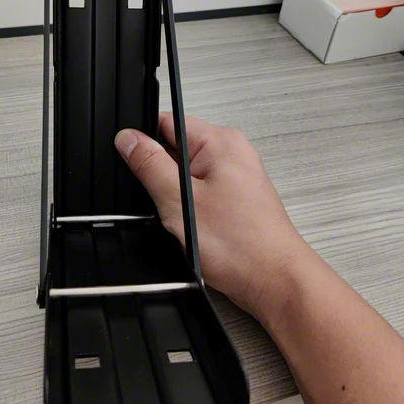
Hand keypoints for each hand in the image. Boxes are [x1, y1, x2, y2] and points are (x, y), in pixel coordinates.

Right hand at [115, 113, 307, 321]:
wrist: (274, 282)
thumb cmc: (241, 245)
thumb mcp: (179, 200)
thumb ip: (149, 164)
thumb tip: (128, 139)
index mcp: (220, 141)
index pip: (166, 121)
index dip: (144, 141)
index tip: (136, 166)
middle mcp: (232, 152)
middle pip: (174, 148)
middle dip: (160, 174)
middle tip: (167, 203)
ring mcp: (235, 175)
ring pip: (185, 174)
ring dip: (175, 195)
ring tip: (186, 218)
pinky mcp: (235, 197)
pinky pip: (199, 192)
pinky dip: (190, 208)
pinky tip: (196, 228)